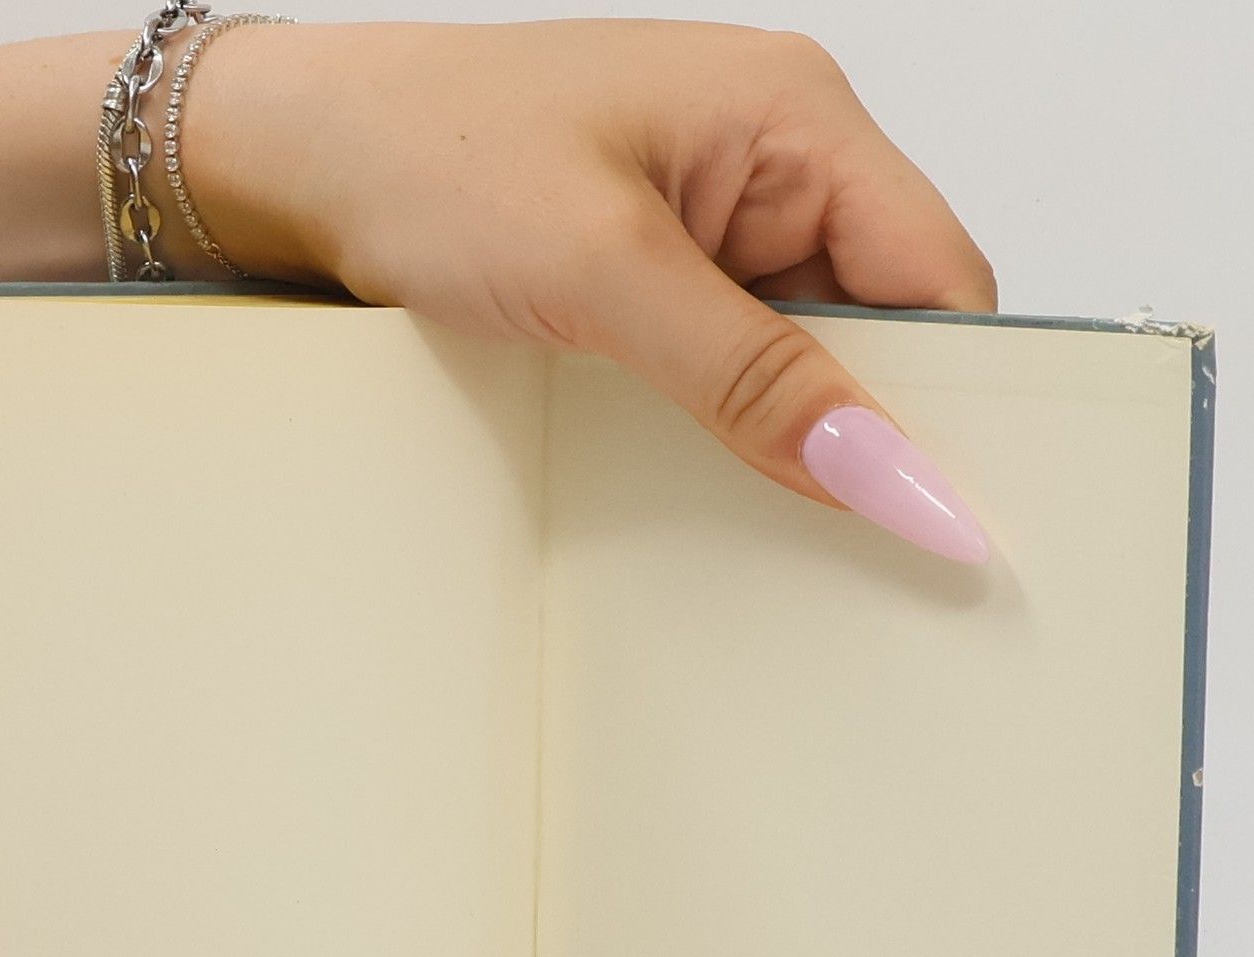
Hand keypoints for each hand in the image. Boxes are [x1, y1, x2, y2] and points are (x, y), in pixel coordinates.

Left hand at [187, 21, 996, 559]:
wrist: (298, 158)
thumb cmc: (428, 156)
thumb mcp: (602, 272)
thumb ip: (751, 375)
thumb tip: (883, 471)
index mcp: (797, 117)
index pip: (942, 276)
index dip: (955, 401)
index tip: (942, 517)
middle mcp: (774, 162)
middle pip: (888, 324)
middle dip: (871, 428)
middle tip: (855, 542)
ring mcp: (716, 224)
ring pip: (809, 356)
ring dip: (791, 435)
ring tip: (770, 521)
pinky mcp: (660, 276)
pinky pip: (736, 366)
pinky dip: (731, 427)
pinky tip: (706, 483)